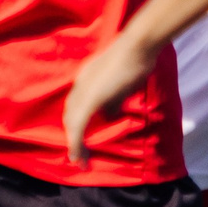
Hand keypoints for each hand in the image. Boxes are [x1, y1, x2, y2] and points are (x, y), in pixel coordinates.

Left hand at [63, 32, 164, 167]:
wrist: (138, 46)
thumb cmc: (136, 60)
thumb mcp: (122, 84)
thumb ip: (113, 99)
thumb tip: (109, 115)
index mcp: (85, 80)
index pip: (75, 106)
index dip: (76, 124)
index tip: (80, 138)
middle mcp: (80, 85)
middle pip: (70, 115)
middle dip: (73, 137)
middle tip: (79, 156)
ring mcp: (83, 91)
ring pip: (72, 123)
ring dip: (74, 144)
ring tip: (80, 160)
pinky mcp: (90, 99)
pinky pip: (78, 125)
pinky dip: (76, 142)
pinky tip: (79, 155)